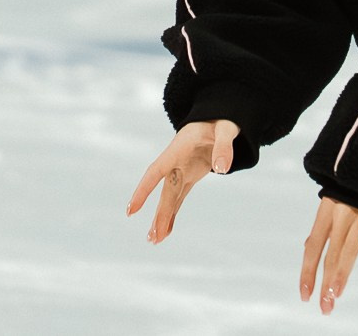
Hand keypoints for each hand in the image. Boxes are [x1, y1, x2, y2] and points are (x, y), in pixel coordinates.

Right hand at [127, 120, 237, 244]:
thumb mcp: (226, 129)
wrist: (218, 115)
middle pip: (165, 191)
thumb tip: (222, 169)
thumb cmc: (220, 120)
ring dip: (163, 218)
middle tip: (153, 238)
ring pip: (170, 197)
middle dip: (159, 214)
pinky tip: (166, 230)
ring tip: (154, 241)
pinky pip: (179, 197)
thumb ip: (224, 147)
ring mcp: (182, 170)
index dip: (143, 190)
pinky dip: (173, 213)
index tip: (131, 209)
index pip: (156, 170)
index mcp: (179, 149)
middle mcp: (176, 162)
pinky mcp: (190, 176)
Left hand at [299, 197, 357, 315]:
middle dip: (326, 281)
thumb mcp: (331, 204)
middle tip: (324, 305)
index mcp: (325, 211)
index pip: (313, 247)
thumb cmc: (350, 192)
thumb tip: (307, 249)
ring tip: (336, 293)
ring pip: (350, 246)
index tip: (305, 295)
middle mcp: (340, 212)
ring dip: (342, 272)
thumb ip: (322, 228)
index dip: (308, 272)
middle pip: (331, 252)